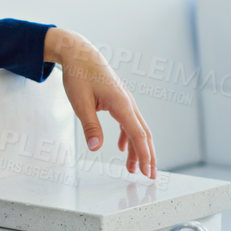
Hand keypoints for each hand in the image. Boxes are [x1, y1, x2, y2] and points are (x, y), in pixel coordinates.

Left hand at [47, 28, 156, 178]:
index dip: (144, 154)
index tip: (147, 171)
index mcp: (121, 104)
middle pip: (144, 134)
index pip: (138, 134)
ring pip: (137, 129)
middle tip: (150, 176)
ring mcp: (125, 101)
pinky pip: (128, 122)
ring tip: (134, 169)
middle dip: (148, 156)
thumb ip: (90, 126)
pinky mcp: (119, 100)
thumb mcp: (80, 103)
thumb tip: (96, 148)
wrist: (80, 54)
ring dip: (138, 149)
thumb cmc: (79, 75)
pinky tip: (123, 148)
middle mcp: (128, 103)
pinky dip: (128, 137)